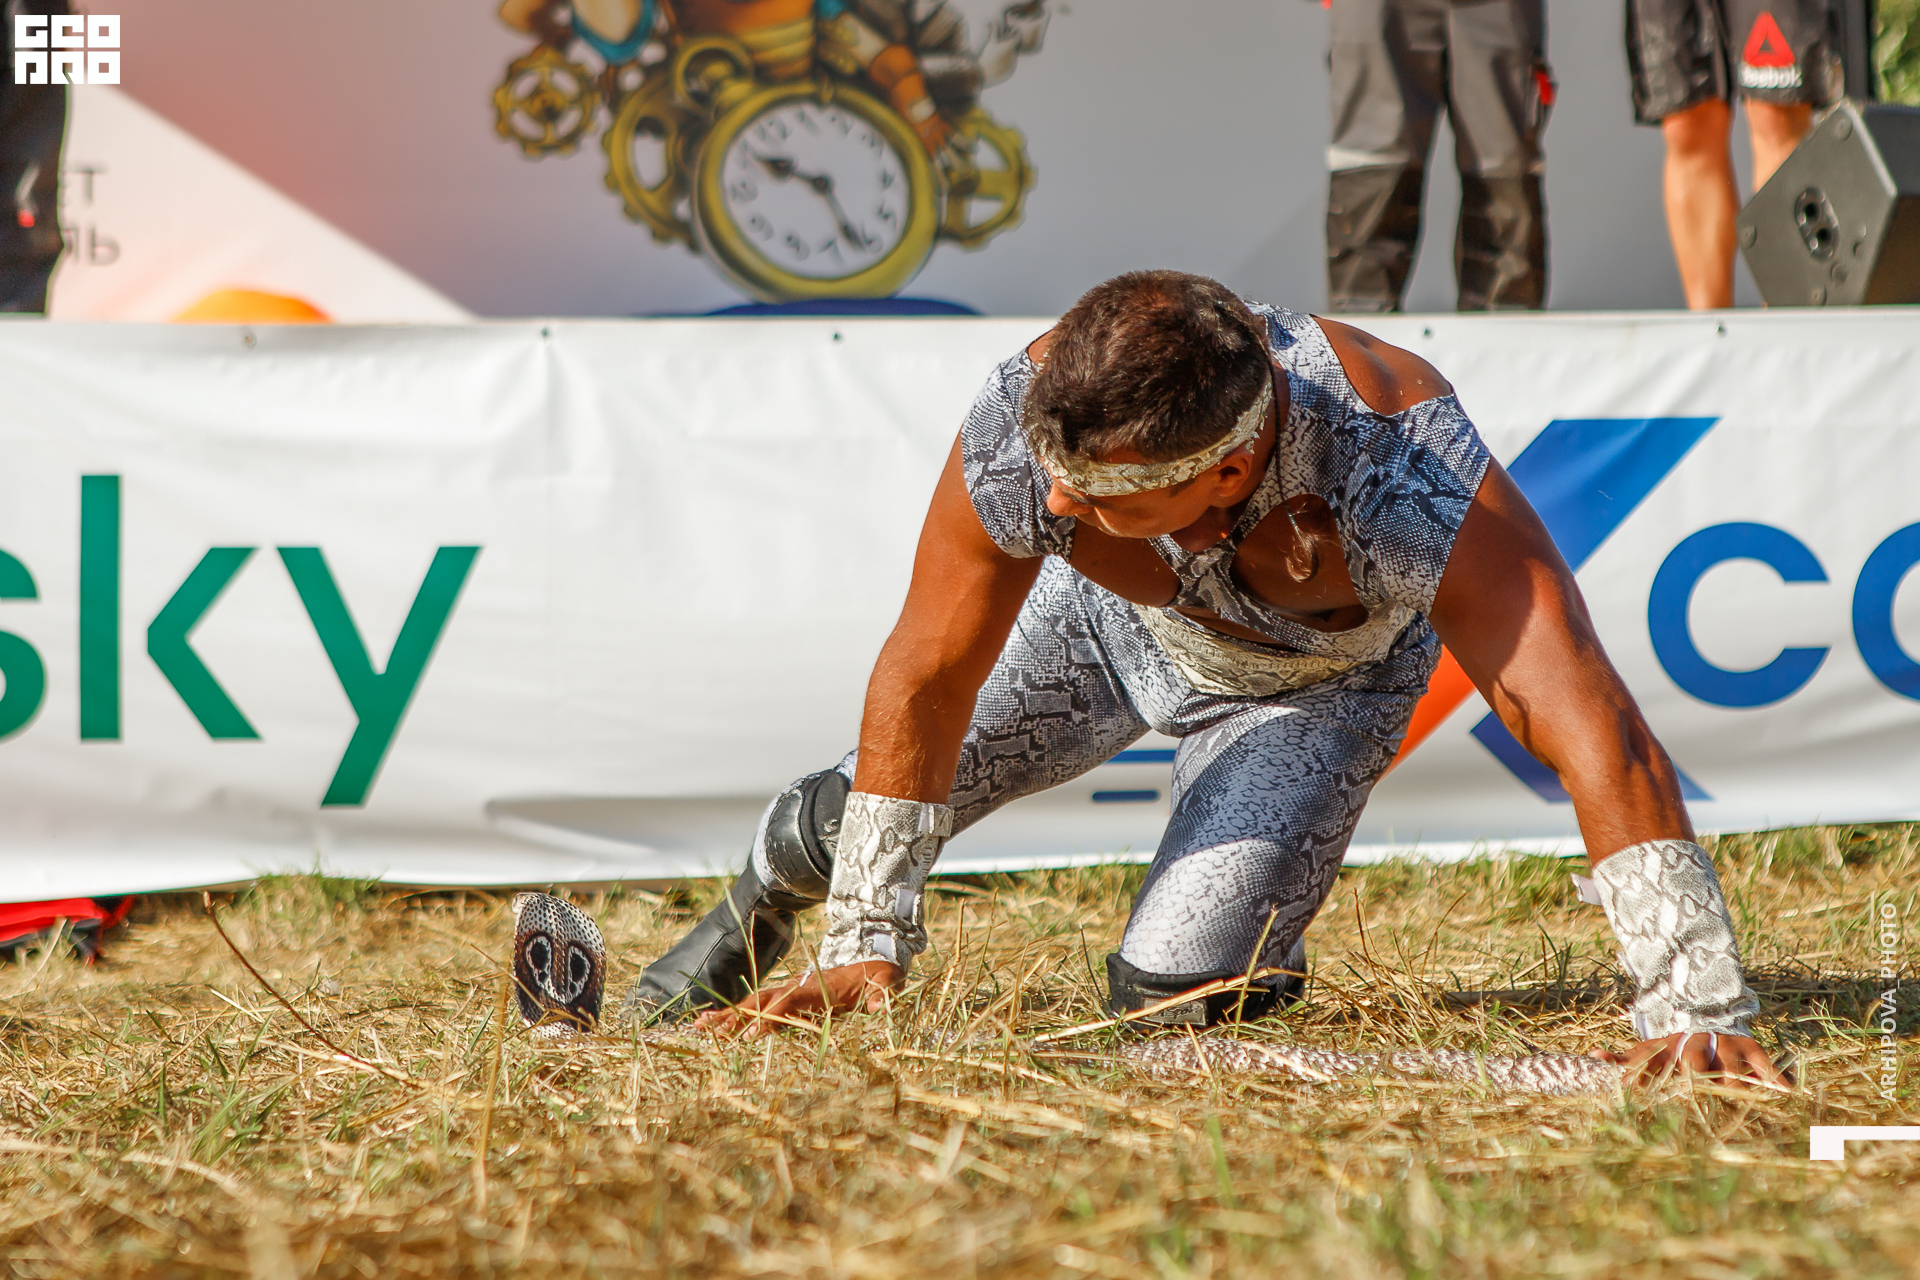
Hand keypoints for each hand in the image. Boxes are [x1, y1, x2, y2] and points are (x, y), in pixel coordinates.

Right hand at [693, 959, 901, 1039]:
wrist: (871, 960)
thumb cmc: (878, 976)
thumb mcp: (886, 982)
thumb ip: (882, 993)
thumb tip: (879, 1005)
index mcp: (817, 987)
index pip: (789, 1002)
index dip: (770, 1016)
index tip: (752, 1034)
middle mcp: (797, 988)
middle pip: (762, 1001)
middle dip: (737, 1016)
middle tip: (711, 1031)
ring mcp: (789, 992)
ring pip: (754, 1003)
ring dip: (729, 1015)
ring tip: (700, 1026)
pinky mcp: (787, 1000)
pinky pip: (758, 1007)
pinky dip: (736, 1016)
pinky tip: (717, 1027)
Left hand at [1593, 1032, 1791, 1092]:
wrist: (1708, 1011)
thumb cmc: (1676, 1044)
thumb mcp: (1651, 1047)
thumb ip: (1626, 1057)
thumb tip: (1594, 1055)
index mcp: (1670, 1049)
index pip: (1654, 1063)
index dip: (1647, 1078)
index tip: (1640, 1096)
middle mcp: (1696, 1046)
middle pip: (1693, 1063)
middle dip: (1693, 1083)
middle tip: (1692, 1105)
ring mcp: (1725, 1046)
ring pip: (1728, 1067)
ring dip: (1730, 1085)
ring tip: (1731, 1106)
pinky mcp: (1750, 1048)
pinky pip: (1764, 1064)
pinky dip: (1774, 1078)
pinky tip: (1784, 1094)